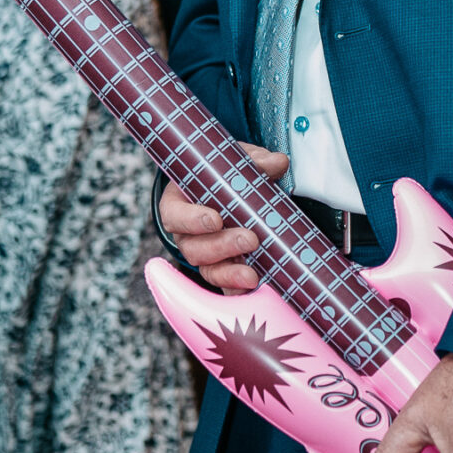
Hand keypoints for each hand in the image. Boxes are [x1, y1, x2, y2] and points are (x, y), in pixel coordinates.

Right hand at [158, 145, 287, 288]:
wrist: (230, 192)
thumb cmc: (222, 177)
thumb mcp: (233, 162)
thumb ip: (254, 162)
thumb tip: (277, 163)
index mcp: (180, 204)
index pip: (175, 215)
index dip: (192, 220)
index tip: (215, 219)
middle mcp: (188, 235)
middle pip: (194, 248)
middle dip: (222, 246)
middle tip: (250, 239)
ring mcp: (205, 257)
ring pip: (209, 271)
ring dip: (230, 274)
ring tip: (252, 274)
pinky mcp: (223, 271)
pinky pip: (226, 288)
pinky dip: (238, 290)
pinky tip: (255, 288)